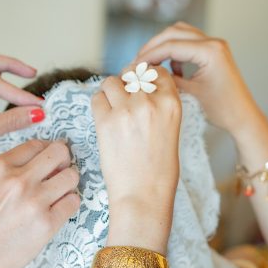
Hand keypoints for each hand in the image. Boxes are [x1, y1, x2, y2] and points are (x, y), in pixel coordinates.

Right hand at [0, 140, 80, 267]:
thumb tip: (38, 165)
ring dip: (69, 183)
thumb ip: (6, 173)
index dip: (46, 151)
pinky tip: (58, 211)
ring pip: (71, 176)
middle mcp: (16, 179)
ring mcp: (34, 200)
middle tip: (60, 173)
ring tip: (60, 194)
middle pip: (59, 152)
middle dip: (63, 161)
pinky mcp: (47, 223)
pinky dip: (69, 204)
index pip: (35, 145)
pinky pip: (73, 202)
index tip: (49, 160)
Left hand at [91, 68, 180, 252]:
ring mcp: (127, 110)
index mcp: (171, 103)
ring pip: (110, 82)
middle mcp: (150, 102)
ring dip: (109, 92)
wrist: (144, 196)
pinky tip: (104, 120)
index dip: (144, 75)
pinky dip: (98, 105)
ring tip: (112, 110)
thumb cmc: (158, 170)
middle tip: (123, 100)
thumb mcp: (170, 130)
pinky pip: (96, 98)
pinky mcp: (106, 121)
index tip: (137, 85)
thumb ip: (158, 106)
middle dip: (125, 82)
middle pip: (131, 73)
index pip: (156, 71)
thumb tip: (138, 88)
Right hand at [136, 22, 259, 136]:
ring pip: (180, 34)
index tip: (135, 66)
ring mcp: (215, 45)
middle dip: (153, 46)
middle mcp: (214, 43)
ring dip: (163, 46)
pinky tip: (171, 70)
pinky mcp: (214, 52)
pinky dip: (175, 51)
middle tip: (138, 62)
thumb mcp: (190, 94)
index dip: (149, 55)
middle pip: (173, 33)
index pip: (171, 45)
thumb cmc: (222, 109)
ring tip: (150, 63)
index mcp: (210, 51)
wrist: (243, 117)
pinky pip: (188, 43)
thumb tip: (147, 73)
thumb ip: (168, 80)